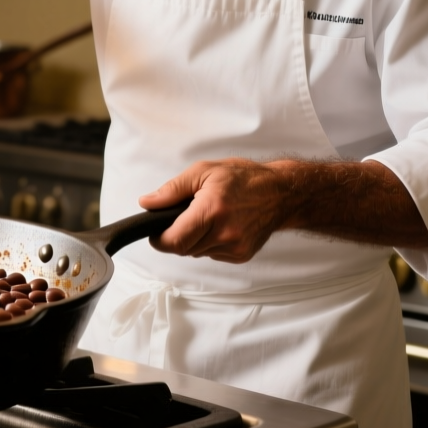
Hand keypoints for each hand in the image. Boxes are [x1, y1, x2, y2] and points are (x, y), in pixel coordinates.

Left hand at [140, 158, 300, 262]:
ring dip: (194, 239)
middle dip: (176, 235)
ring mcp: (234, 247)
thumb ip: (172, 190)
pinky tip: (220, 225)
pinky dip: (209, 242)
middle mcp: (224, 234)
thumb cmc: (243, 178)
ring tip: (207, 217)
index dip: (159, 239)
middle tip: (185, 216)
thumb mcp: (203, 171)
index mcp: (212, 211)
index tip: (156, 231)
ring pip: (196, 252)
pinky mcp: (241, 255)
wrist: (280, 193)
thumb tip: (147, 203)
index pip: (174, 241)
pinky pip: (212, 254)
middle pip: (183, 249)